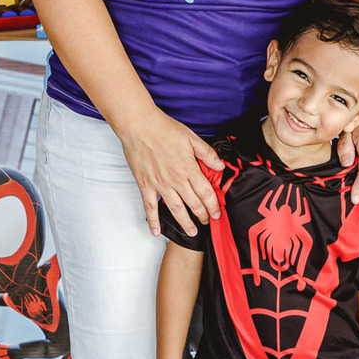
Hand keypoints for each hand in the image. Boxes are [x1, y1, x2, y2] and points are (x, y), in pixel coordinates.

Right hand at [117, 107, 222, 236]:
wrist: (139, 126)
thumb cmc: (164, 129)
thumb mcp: (191, 138)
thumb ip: (206, 154)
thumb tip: (220, 166)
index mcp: (188, 168)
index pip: (206, 193)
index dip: (214, 206)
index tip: (217, 213)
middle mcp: (175, 180)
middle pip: (193, 204)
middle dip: (203, 215)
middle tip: (208, 222)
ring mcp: (159, 185)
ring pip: (175, 209)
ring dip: (185, 223)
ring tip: (192, 232)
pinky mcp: (145, 185)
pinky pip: (150, 207)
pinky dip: (153, 221)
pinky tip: (156, 231)